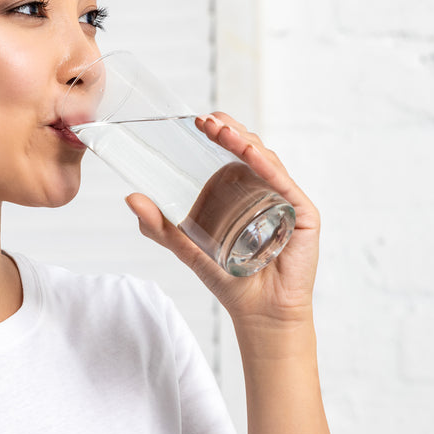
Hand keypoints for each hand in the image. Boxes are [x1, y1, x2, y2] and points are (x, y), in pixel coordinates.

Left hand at [125, 112, 320, 326]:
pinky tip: (250, 153)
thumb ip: (160, 226)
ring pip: (267, 160)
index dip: (219, 132)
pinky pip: (283, 183)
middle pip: (251, 150)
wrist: (258, 313)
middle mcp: (267, 189)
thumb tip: (130, 198)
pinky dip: (267, 165)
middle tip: (205, 121)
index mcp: (244, 191)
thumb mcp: (187, 248)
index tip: (197, 121)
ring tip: (222, 131)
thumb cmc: (229, 279)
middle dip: (229, 130)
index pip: (233, 152)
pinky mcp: (302, 215)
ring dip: (244, 142)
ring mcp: (286, 200)